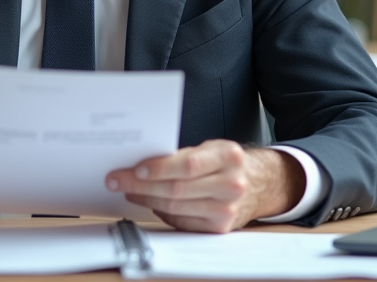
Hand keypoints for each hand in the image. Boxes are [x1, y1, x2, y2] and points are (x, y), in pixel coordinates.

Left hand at [105, 140, 305, 232]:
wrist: (259, 184)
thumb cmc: (227, 162)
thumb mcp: (212, 148)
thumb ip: (184, 155)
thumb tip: (143, 163)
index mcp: (229, 156)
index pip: (188, 165)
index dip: (159, 168)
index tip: (135, 168)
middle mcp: (231, 184)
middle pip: (177, 188)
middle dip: (141, 185)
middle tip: (118, 180)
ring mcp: (227, 209)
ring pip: (176, 207)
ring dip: (146, 199)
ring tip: (129, 190)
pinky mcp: (220, 227)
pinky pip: (182, 221)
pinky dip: (162, 212)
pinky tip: (150, 202)